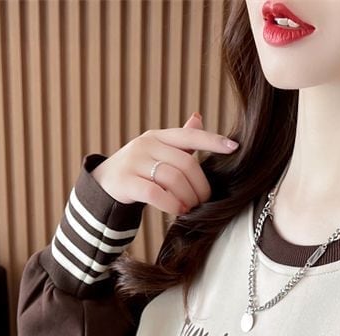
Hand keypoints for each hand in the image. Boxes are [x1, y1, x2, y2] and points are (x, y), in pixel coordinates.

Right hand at [90, 111, 239, 214]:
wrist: (105, 183)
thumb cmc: (139, 170)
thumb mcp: (158, 152)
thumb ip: (180, 142)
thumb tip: (198, 118)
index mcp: (159, 137)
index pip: (190, 136)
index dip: (213, 141)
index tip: (234, 147)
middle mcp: (147, 145)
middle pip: (186, 164)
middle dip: (200, 187)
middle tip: (203, 201)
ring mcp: (135, 162)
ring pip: (173, 179)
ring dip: (188, 198)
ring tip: (189, 208)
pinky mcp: (126, 181)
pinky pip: (156, 193)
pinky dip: (171, 205)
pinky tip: (177, 211)